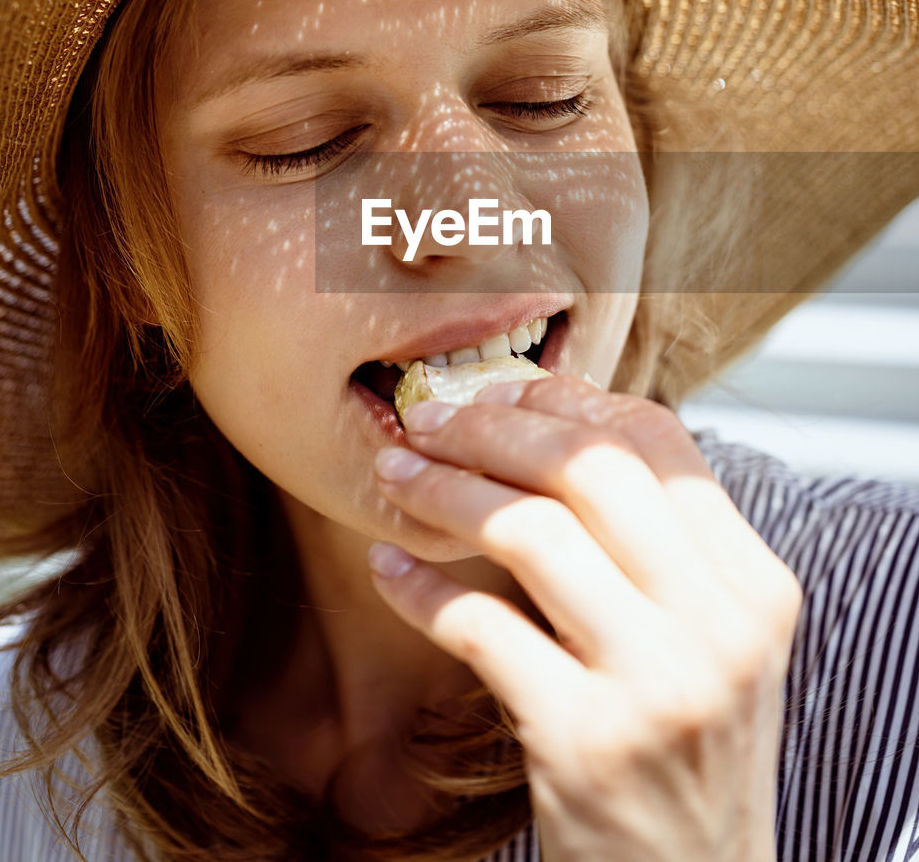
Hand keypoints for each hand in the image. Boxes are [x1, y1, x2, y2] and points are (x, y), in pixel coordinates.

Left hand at [369, 375, 802, 861]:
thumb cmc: (685, 749)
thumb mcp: (710, 640)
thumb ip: (660, 546)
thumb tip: (555, 432)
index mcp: (753, 582)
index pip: (660, 440)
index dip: (568, 399)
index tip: (500, 392)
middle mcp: (719, 624)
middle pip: (589, 467)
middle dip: (492, 428)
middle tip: (428, 421)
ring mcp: (657, 683)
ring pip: (529, 530)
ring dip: (442, 492)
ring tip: (393, 477)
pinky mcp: (584, 742)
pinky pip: (478, 626)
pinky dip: (420, 587)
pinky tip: (388, 570)